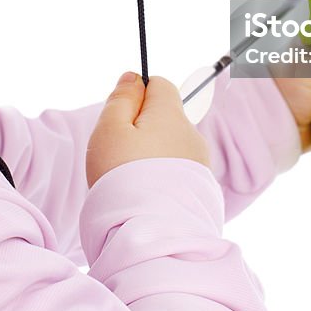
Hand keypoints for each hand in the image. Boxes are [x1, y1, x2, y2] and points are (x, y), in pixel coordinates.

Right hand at [86, 72, 209, 187]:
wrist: (150, 232)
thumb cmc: (123, 177)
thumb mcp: (110, 130)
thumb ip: (121, 99)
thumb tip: (133, 78)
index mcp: (171, 113)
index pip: (159, 85)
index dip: (136, 96)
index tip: (120, 119)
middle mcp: (191, 133)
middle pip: (164, 117)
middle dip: (141, 129)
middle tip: (119, 155)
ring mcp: (199, 162)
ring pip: (170, 146)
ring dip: (151, 156)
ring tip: (131, 181)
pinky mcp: (200, 188)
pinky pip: (177, 172)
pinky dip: (162, 177)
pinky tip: (146, 196)